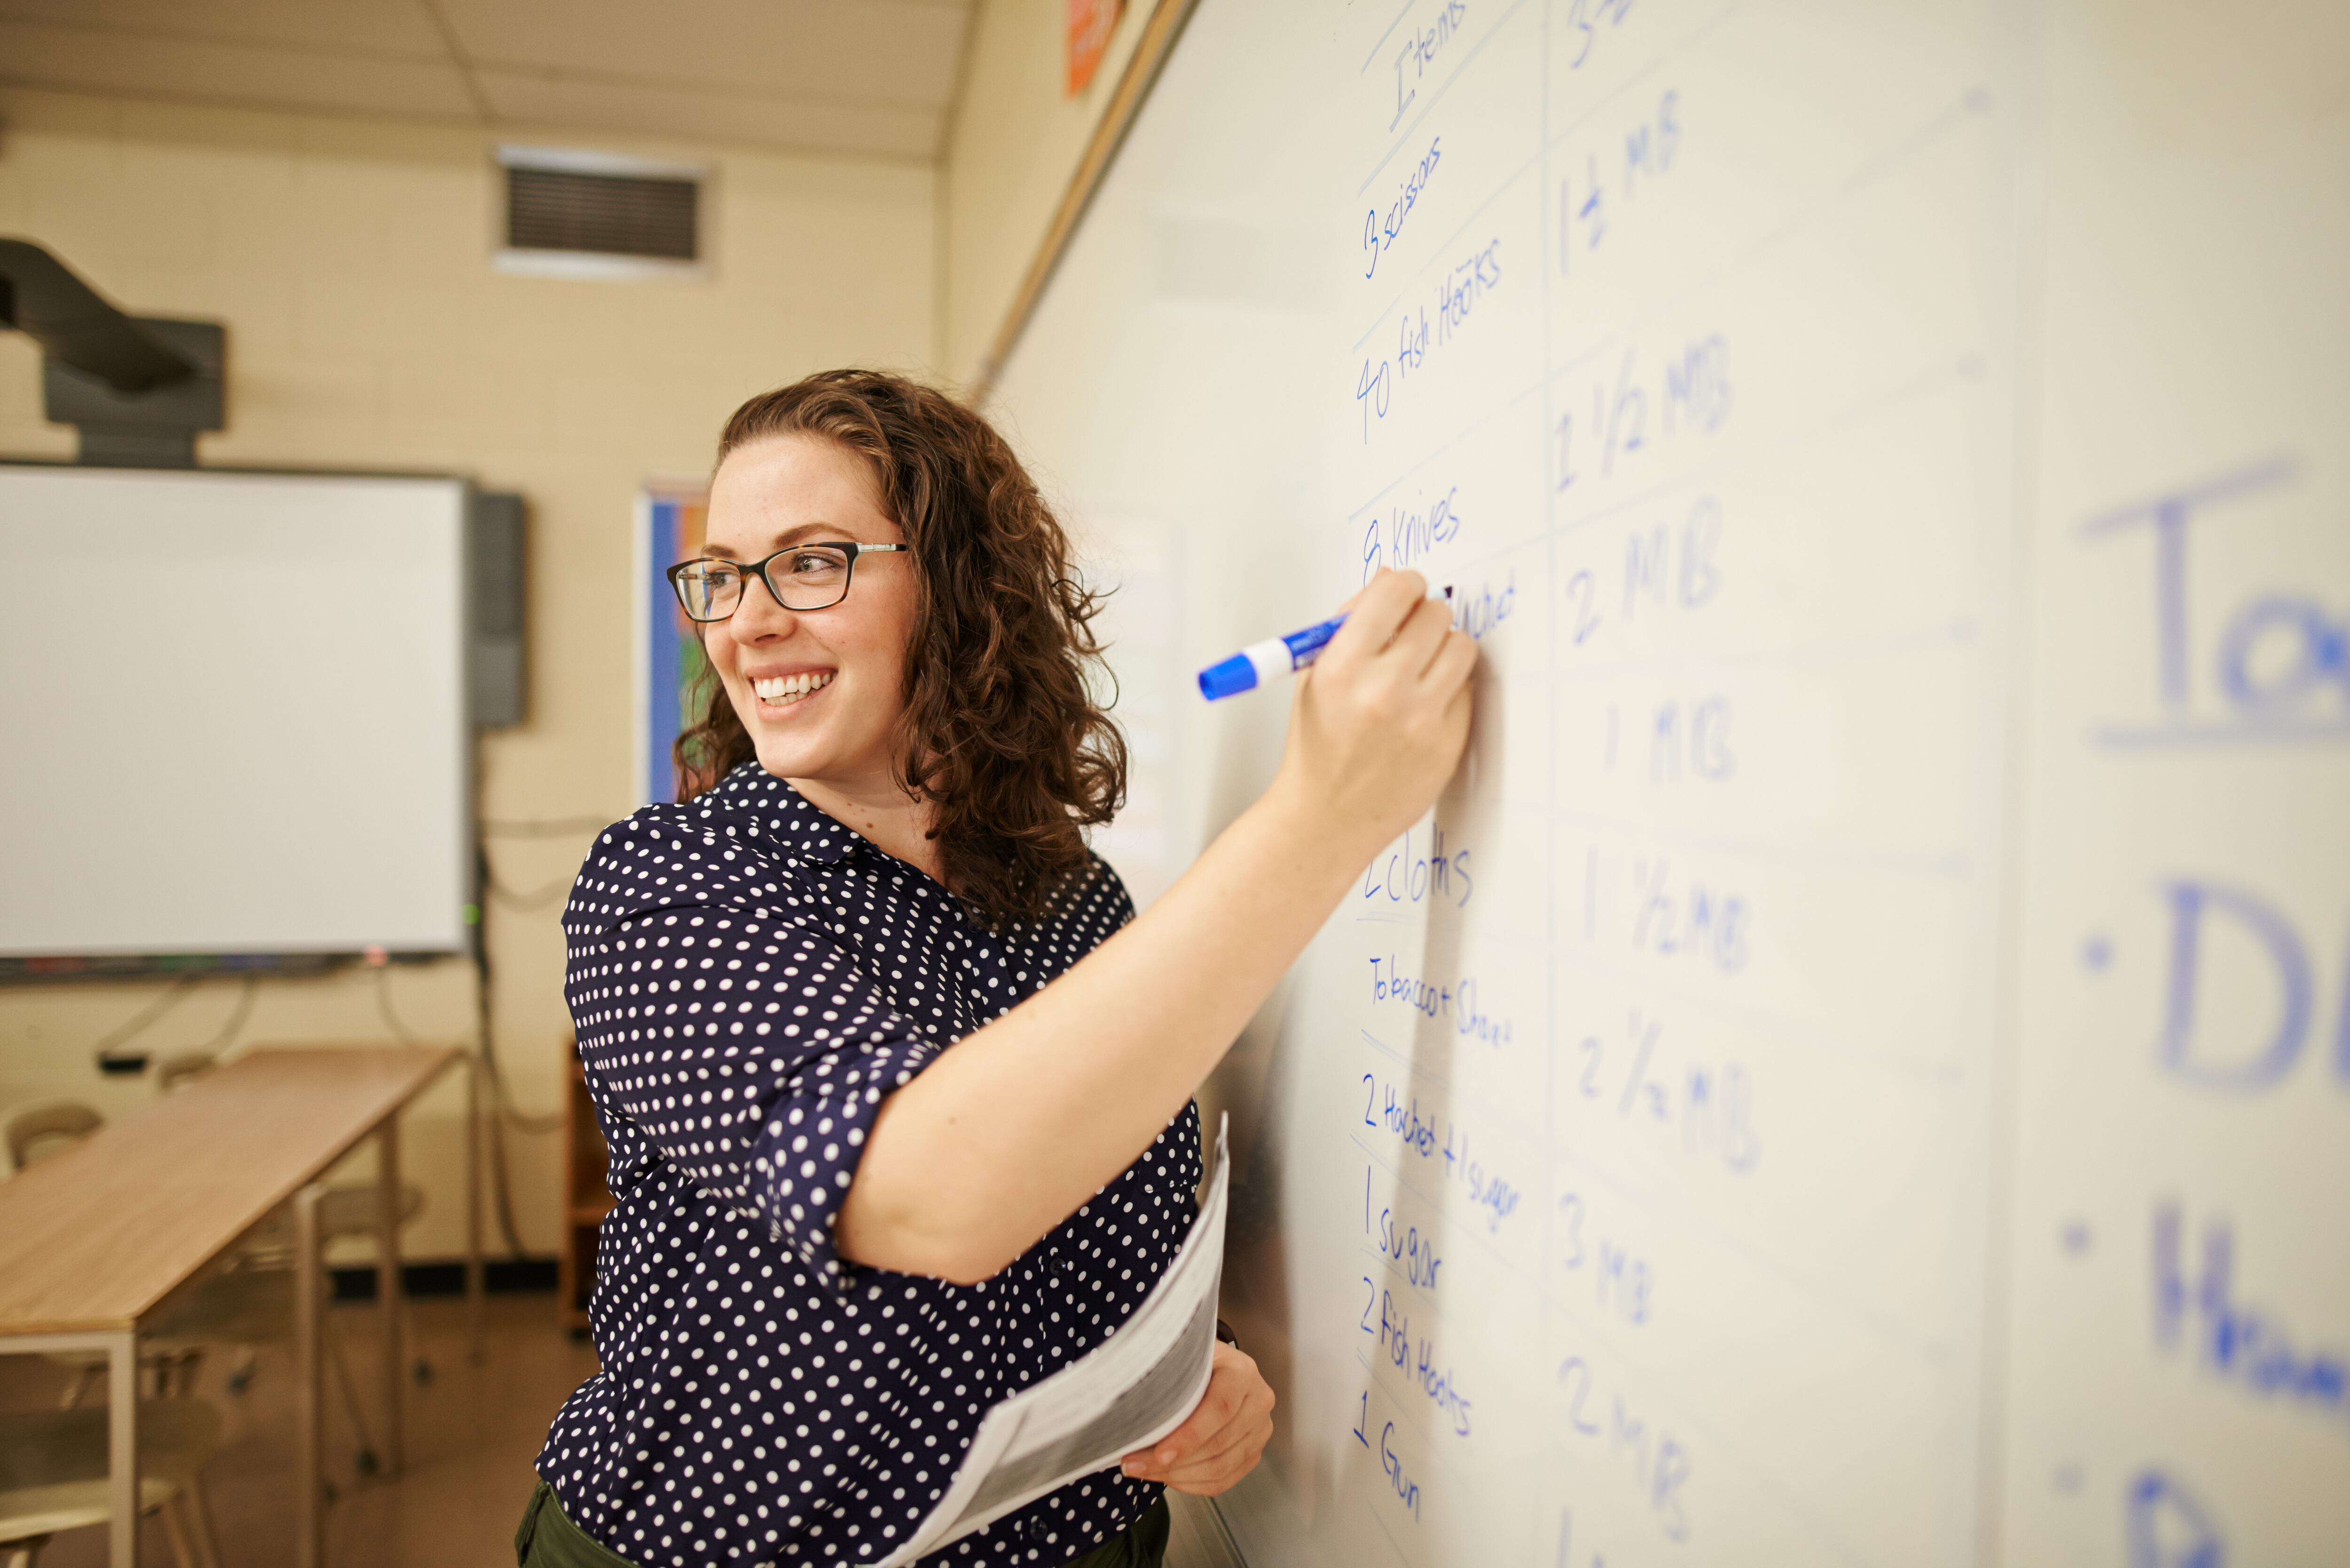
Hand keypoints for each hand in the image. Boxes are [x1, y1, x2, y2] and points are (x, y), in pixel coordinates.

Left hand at [1119, 1341, 1274, 1495]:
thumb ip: (1165, 1373)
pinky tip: (1165, 1476)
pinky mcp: (1252, 1453)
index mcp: (1241, 1370)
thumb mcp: (1182, 1355)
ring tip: (1142, 1470)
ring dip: (1177, 1475)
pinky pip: (1223, 1481)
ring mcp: (1259, 1430)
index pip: (1221, 1407)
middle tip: (1133, 1464)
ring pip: (1220, 1467)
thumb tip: (1124, 1401)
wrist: (1215, 1367)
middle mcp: (1258, 1400)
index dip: (1190, 1435)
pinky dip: (1190, 1484)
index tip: (1159, 1453)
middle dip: (1173, 1461)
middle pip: (1219, 1442)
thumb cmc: (1193, 1361)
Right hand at [1266, 569, 1475, 862]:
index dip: (1406, 584)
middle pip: (1436, 615)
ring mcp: (1421, 721)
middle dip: (1425, 617)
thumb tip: (1390, 579)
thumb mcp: (1313, 676)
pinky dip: (1450, 691)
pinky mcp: (1448, 745)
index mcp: (1342, 667)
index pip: (1395, 592)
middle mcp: (1384, 691)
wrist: (1325, 817)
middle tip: (1413, 634)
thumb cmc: (1317, 745)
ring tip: (1424, 668)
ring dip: (1445, 649)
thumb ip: (1349, 623)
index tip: (1407, 592)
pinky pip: (1468, 692)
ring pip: (1462, 647)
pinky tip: (1424, 707)